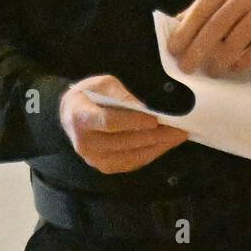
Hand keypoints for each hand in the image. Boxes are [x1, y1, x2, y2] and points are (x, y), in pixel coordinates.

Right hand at [58, 74, 187, 173]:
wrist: (72, 115)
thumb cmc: (90, 95)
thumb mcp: (103, 84)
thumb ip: (121, 95)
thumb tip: (143, 109)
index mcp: (81, 117)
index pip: (109, 122)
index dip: (133, 122)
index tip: (155, 119)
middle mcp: (85, 143)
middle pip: (124, 142)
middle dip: (155, 136)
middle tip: (179, 130)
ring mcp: (94, 159)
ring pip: (131, 156)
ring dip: (158, 147)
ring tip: (178, 137)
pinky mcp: (105, 167)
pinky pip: (132, 163)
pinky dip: (151, 154)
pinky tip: (167, 144)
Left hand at [166, 0, 250, 76]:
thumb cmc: (242, 11)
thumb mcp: (219, 6)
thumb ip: (197, 17)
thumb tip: (171, 37)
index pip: (201, 9)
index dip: (185, 31)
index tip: (174, 50)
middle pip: (217, 25)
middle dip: (199, 49)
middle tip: (187, 68)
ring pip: (238, 38)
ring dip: (222, 59)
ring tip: (214, 71)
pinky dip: (245, 60)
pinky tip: (236, 68)